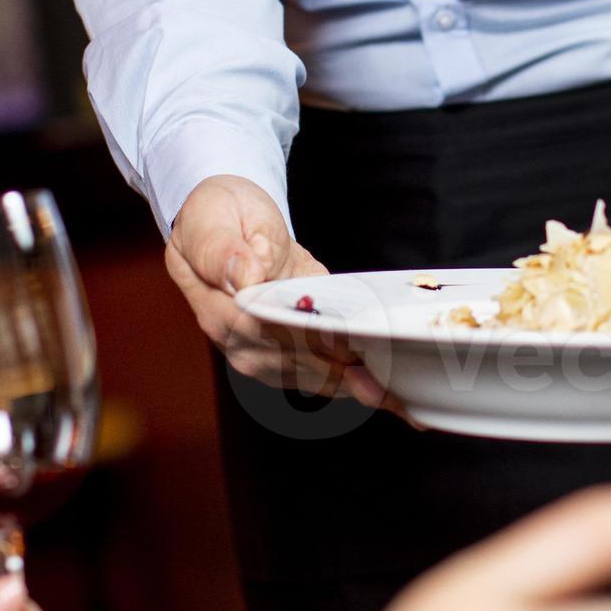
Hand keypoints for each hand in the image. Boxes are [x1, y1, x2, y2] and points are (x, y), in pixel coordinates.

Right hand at [164, 174, 389, 408]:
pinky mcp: (281, 356)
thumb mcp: (212, 219)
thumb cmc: (219, 215)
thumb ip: (223, 252)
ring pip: (312, 376)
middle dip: (341, 373)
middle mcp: (235, 340)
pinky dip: (353, 381)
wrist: (222, 222)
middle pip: (295, 362)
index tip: (347, 346)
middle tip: (388, 382)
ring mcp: (257, 353)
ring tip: (399, 394)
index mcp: (217, 307)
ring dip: (354, 385)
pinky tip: (387, 388)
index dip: (308, 341)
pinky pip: (319, 375)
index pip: (265, 332)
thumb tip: (245, 278)